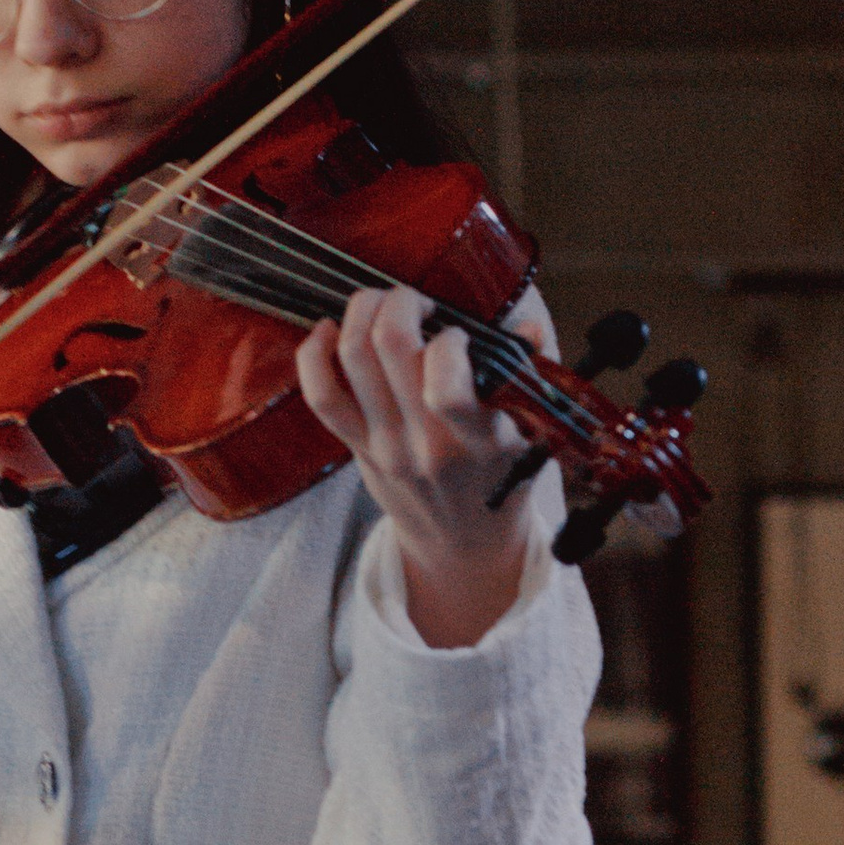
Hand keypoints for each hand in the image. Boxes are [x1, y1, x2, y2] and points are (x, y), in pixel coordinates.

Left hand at [295, 281, 537, 648]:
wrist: (461, 543)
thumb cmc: (497, 478)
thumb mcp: (529, 434)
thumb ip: (528, 379)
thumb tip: (527, 329)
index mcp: (479, 439)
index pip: (446, 386)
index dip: (450, 340)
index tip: (459, 335)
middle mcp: (426, 443)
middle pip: (391, 346)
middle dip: (402, 301)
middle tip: (416, 303)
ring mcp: (386, 445)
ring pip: (353, 356)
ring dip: (363, 311)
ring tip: (381, 305)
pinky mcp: (356, 448)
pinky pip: (320, 394)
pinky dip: (314, 353)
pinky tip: (328, 330)